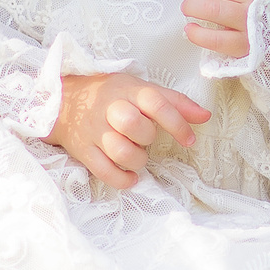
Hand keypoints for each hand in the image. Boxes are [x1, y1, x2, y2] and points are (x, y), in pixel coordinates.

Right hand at [49, 71, 209, 189]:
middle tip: (146, 139)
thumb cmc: (111, 96)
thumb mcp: (141, 90)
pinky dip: (122, 179)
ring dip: (136, 160)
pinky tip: (131, 177)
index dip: (177, 123)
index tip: (189, 140)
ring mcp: (94, 131)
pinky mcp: (83, 151)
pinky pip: (104, 171)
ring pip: (120, 152)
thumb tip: (205, 116)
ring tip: (137, 157)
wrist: (64, 101)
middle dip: (147, 138)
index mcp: (127, 91)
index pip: (155, 102)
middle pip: (133, 125)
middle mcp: (109, 109)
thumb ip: (174, 102)